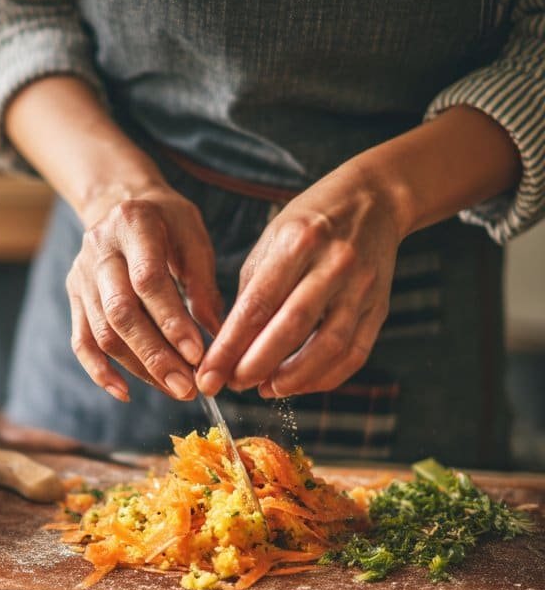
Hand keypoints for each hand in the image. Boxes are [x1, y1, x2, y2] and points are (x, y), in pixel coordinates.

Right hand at [67, 185, 221, 401]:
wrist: (118, 202)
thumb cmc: (166, 221)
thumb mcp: (193, 235)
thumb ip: (203, 283)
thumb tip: (218, 335)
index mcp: (133, 224)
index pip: (148, 280)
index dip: (172, 322)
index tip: (198, 356)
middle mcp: (100, 250)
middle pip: (121, 313)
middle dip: (155, 355)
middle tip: (186, 387)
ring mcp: (82, 276)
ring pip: (103, 332)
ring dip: (138, 368)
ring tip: (173, 389)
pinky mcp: (75, 297)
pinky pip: (81, 341)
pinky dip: (100, 371)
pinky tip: (124, 392)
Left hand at [197, 163, 401, 397]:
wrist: (374, 200)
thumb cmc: (311, 223)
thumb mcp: (272, 241)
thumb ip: (252, 292)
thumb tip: (230, 347)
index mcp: (298, 242)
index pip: (256, 305)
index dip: (229, 347)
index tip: (209, 375)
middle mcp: (334, 264)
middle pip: (291, 327)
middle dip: (256, 365)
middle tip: (232, 385)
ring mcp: (362, 287)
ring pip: (328, 346)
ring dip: (293, 378)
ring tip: (264, 389)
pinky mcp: (380, 307)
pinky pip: (354, 354)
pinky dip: (324, 377)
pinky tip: (298, 384)